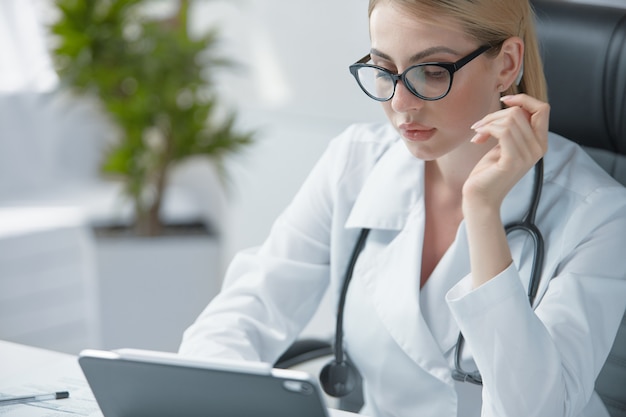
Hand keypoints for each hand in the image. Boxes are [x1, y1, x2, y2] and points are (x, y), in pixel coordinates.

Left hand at [462, 94, 549, 210]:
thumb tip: (512, 105)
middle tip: (479, 127)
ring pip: (509, 119)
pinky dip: (487, 129)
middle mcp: (538, 148)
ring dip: (487, 123)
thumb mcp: (505, 145)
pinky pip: (502, 131)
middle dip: (494, 115)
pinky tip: (477, 139)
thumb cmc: (489, 172)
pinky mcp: (513, 160)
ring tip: (477, 135)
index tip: (503, 100)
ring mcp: (528, 155)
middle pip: (520, 112)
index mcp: (539, 142)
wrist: (480, 198)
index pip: (543, 108)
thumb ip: (513, 128)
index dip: (523, 99)